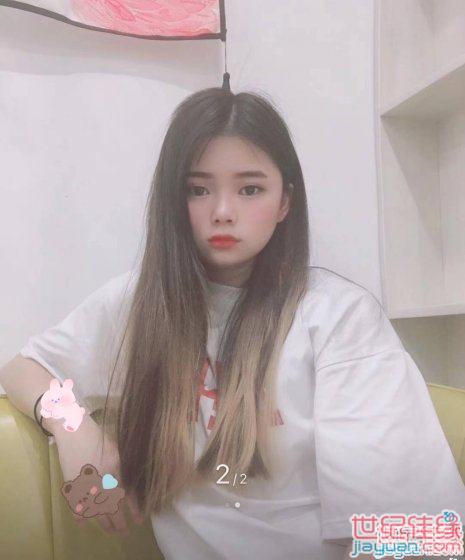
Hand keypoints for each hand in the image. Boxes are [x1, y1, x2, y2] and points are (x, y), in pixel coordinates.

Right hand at [46, 411, 144, 536]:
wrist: (73, 429)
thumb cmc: (98, 435)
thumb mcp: (118, 448)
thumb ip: (125, 466)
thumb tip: (134, 483)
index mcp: (115, 467)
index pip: (129, 494)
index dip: (136, 508)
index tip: (140, 519)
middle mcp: (101, 477)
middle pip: (112, 507)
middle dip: (119, 522)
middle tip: (124, 531)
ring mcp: (85, 482)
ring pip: (95, 510)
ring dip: (103, 523)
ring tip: (110, 531)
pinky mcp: (71, 484)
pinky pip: (76, 504)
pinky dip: (80, 514)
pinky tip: (84, 521)